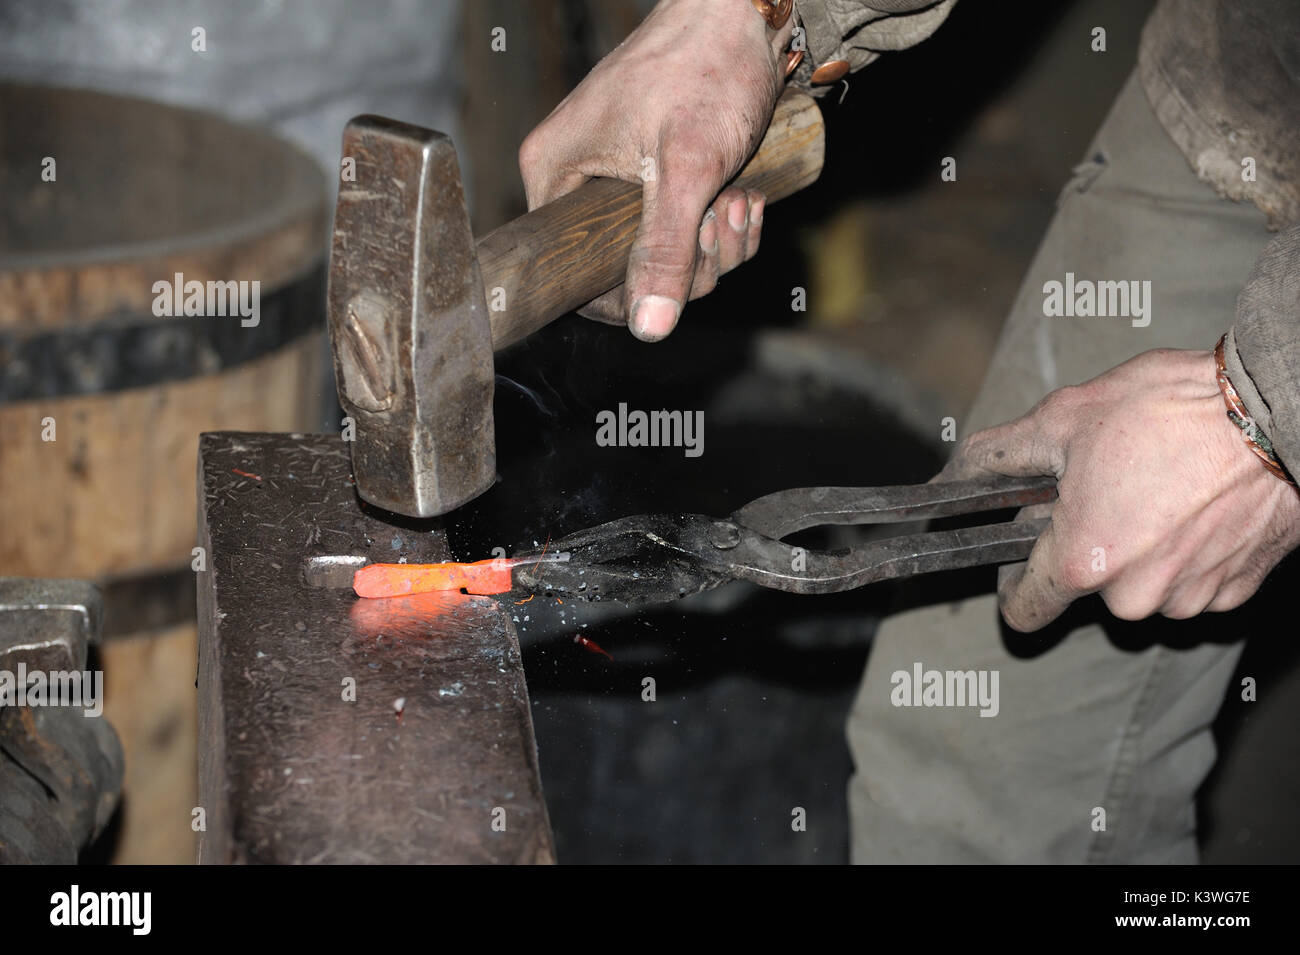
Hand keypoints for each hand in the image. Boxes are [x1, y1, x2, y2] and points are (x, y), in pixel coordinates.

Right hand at [518, 0, 790, 340]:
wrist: (748, 10)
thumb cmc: (707, 66)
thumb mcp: (688, 168)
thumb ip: (663, 250)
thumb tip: (649, 327)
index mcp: (556, 174)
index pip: (571, 272)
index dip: (627, 293)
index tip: (678, 272)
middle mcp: (579, 178)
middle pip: (626, 270)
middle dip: (689, 260)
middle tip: (720, 218)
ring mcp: (622, 178)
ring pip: (666, 254)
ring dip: (717, 243)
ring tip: (740, 198)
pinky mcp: (661, 174)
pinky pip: (687, 231)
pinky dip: (725, 225)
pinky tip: (746, 197)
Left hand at [939, 349, 1299, 630]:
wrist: (1277, 411)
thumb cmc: (1170, 411)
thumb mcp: (1062, 420)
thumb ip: (994, 458)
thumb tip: (947, 477)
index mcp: (1081, 564)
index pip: (1022, 610)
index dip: (1012, 578)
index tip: (1022, 549)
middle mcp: (1133, 597)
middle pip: (1084, 586)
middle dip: (1084, 541)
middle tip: (1103, 484)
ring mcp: (1190, 599)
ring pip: (1139, 584)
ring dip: (1138, 545)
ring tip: (1157, 484)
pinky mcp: (1237, 591)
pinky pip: (1190, 581)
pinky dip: (1186, 550)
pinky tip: (1196, 502)